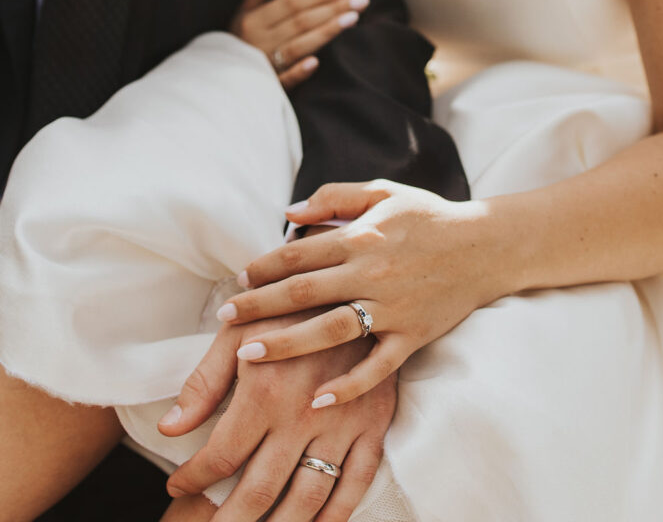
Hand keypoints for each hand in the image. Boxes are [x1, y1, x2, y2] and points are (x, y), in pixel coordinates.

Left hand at [158, 314, 395, 521]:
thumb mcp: (238, 330)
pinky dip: (334, 516)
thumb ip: (204, 383)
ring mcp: (342, 423)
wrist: (352, 283)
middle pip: (259, 490)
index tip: (177, 487)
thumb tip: (170, 430)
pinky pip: (355, 484)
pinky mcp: (373, 422)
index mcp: (265, 390)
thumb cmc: (286, 306)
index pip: (220, 457)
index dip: (192, 479)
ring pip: (307, 498)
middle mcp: (303, 415)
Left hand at [213, 181, 507, 405]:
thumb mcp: (384, 192)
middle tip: (224, 317)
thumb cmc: (429, 216)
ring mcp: (393, 308)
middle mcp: (372, 272)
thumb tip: (289, 213)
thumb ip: (335, 197)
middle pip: (304, 292)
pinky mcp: (413, 336)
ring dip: (286, 343)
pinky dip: (348, 386)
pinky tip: (317, 401)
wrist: (487, 245)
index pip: (300, 253)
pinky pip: (377, 367)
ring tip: (248, 354)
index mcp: (362, 235)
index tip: (238, 279)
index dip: (264, 265)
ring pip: (330, 330)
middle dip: (259, 305)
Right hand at [230, 0, 369, 89]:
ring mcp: (265, 64)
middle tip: (361, 1)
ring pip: (297, 46)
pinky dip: (297, 71)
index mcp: (254, 20)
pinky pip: (283, 80)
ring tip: (353, 19)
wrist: (220, 80)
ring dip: (325, 32)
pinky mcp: (269, 87)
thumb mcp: (242, 13)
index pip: (292, 2)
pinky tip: (316, 62)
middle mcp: (259, 40)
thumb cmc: (238, 42)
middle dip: (332, 9)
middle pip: (301, 21)